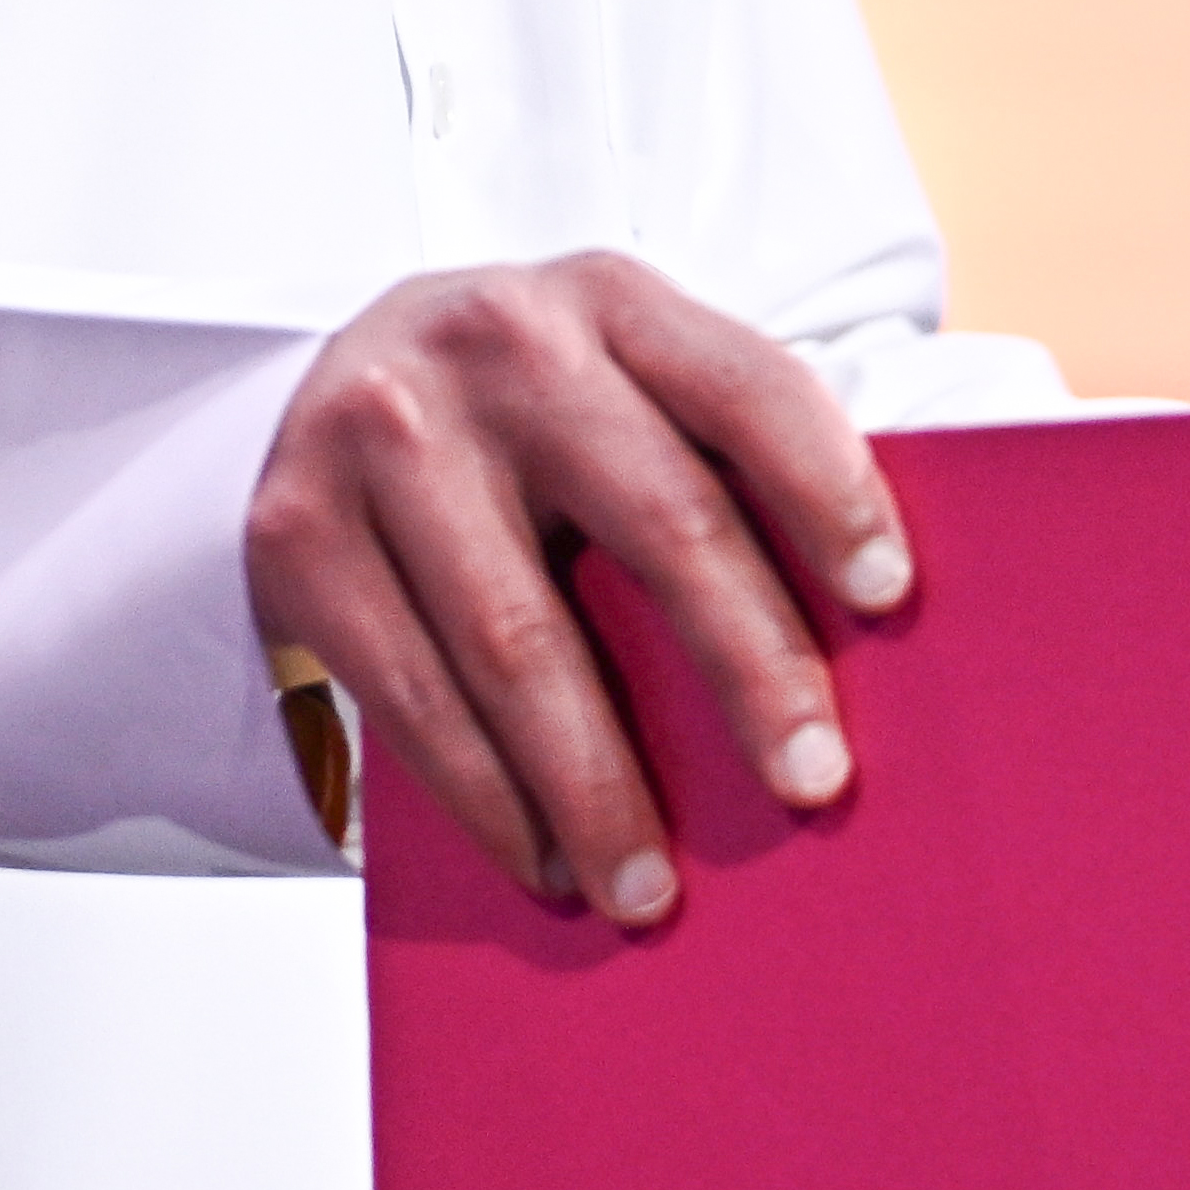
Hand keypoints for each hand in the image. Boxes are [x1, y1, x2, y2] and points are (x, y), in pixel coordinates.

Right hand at [244, 253, 909, 929]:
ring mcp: (387, 432)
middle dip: (749, 666)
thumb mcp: (620, 383)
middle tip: (814, 783)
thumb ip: (714, 454)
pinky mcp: (298, 530)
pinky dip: (489, 796)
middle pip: (660, 519)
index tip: (891, 598)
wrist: (327, 389)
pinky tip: (544, 858)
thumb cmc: (528, 416)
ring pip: (520, 639)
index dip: (829, 489)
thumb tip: (860, 634)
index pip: (749, 387)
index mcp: (612, 300)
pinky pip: (412, 696)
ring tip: (652, 889)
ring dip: (599, 784)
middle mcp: (500, 344)